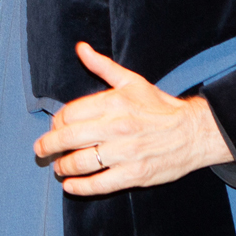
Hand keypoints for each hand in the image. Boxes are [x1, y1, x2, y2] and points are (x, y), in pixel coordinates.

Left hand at [33, 42, 231, 195]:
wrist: (193, 133)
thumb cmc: (159, 107)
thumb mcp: (131, 81)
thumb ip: (102, 66)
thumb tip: (81, 48)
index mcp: (113, 103)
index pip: (69, 114)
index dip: (57, 122)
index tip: (56, 127)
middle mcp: (116, 128)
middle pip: (67, 138)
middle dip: (48, 146)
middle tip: (41, 150)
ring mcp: (125, 153)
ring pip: (80, 163)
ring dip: (62, 167)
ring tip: (59, 167)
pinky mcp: (134, 175)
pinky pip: (99, 184)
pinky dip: (80, 187)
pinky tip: (70, 185)